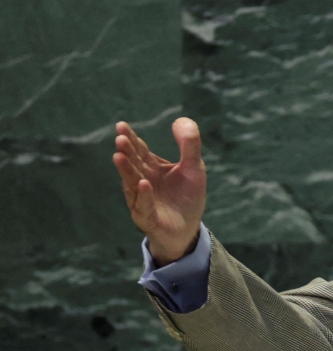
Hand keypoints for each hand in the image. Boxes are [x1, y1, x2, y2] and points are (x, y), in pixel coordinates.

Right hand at [112, 117, 207, 265]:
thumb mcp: (194, 168)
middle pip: (133, 165)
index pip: (139, 151)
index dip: (131, 138)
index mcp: (151, 169)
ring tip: (119, 156)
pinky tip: (143, 184)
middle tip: (119, 138)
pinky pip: (144, 206)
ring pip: (132, 184)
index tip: (121, 125)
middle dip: (126, 152)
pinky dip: (144, 195)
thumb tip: (180, 120)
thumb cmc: (187, 197)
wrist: (188, 229)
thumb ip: (190, 145)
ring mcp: (142, 200)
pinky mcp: (147, 218)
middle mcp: (142, 182)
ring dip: (126, 170)